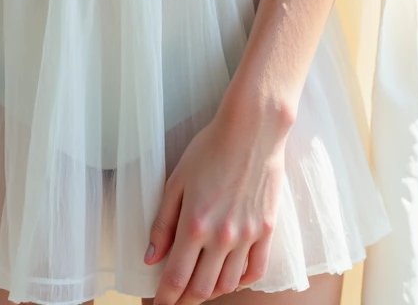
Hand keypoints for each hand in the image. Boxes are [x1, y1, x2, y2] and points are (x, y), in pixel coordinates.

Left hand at [146, 98, 285, 303]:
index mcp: (195, 224)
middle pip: (202, 288)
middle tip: (175, 299)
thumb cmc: (210, 148)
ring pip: (228, 283)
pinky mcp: (266, 230)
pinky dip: (240, 281)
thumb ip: (163, 222)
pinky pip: (255, 270)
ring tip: (199, 287)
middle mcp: (222, 237)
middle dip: (185, 300)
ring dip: (211, 291)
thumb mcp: (177, 180)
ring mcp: (247, 235)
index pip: (176, 278)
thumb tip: (151, 257)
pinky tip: (230, 277)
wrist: (252, 129)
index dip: (164, 298)